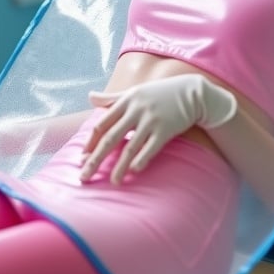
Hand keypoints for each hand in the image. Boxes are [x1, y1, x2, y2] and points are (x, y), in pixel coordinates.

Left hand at [81, 73, 236, 183]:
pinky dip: (142, 159)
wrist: (191, 91)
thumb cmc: (159, 93)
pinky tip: (134, 170)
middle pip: (110, 137)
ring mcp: (150, 120)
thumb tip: (89, 96)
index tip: (82, 157)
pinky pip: (151, 147)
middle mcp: (135, 110)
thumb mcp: (133, 92)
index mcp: (125, 101)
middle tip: (84, 176)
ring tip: (113, 182)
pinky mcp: (166, 129)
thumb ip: (111, 98)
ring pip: (130, 146)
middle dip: (96, 158)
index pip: (102, 124)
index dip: (91, 142)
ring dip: (120, 166)